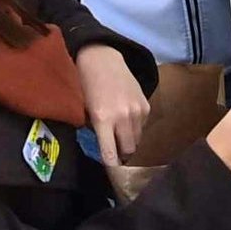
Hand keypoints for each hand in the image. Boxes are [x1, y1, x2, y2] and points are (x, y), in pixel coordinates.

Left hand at [73, 43, 149, 160]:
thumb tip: (104, 149)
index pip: (110, 154)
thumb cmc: (87, 85)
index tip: (109, 171)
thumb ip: (94, 130)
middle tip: (115, 153)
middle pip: (129, 150)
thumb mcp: (84, 110)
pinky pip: (143, 126)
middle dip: (122, 155)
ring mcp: (137, 111)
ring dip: (129, 141)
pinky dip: (136, 127)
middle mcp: (123, 117)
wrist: (103, 58)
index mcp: (103, 120)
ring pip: (138, 140)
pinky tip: (126, 118)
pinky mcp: (146, 105)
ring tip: (120, 135)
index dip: (110, 166)